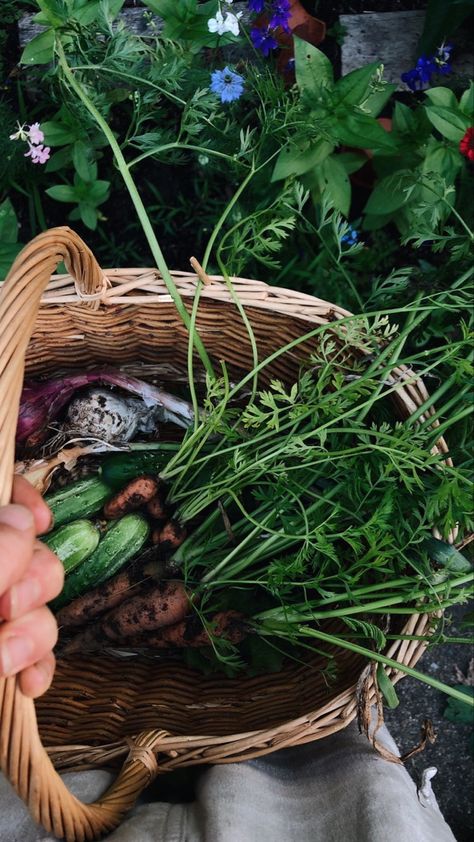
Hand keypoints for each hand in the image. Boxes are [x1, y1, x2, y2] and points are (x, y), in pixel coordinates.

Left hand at [0, 476, 63, 697]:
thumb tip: (22, 520)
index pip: (3, 493)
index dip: (22, 495)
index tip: (39, 522)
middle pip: (32, 551)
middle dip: (35, 580)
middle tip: (5, 608)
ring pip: (40, 606)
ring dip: (34, 633)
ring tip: (3, 662)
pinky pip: (34, 656)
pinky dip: (37, 668)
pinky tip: (26, 684)